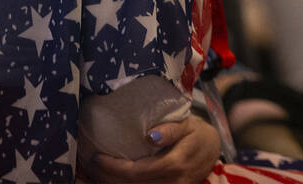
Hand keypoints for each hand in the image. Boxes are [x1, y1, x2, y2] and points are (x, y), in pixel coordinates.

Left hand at [88, 115, 219, 183]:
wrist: (212, 150)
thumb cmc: (196, 133)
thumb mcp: (188, 124)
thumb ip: (171, 130)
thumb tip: (150, 136)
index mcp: (175, 166)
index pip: (136, 172)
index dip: (113, 168)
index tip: (96, 157)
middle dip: (107, 178)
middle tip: (90, 166)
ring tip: (95, 174)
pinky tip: (111, 180)